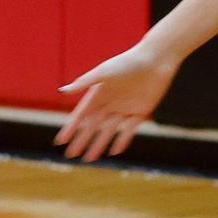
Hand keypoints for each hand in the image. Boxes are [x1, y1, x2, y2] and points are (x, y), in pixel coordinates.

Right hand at [54, 43, 181, 161]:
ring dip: (99, 144)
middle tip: (71, 155)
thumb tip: (62, 90)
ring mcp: (125, 108)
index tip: (60, 141)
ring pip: (109, 130)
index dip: (71, 128)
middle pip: (93, 125)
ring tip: (89, 159)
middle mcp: (111, 102)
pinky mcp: (141, 111)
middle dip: (82, 140)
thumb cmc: (128, 62)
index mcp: (99, 92)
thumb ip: (84, 82)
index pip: (82, 114)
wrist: (156, 59)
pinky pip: (129, 129)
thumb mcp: (104, 71)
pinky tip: (114, 151)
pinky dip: (122, 140)